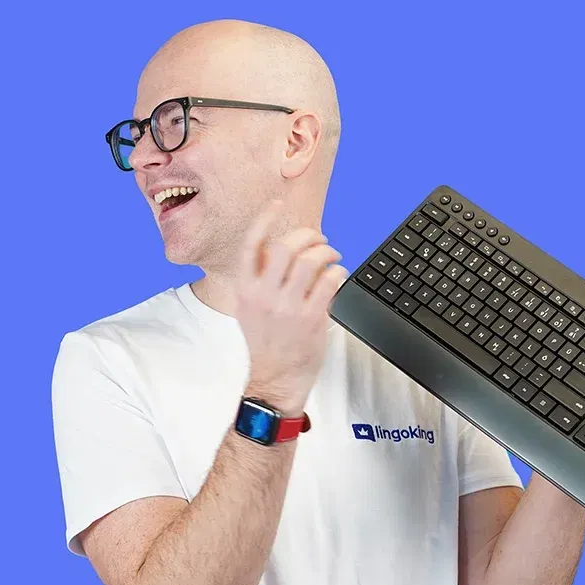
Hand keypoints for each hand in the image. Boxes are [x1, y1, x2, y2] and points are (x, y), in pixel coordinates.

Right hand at [235, 198, 347, 412]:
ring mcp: (288, 307)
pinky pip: (329, 281)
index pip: (252, 245)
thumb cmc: (265, 342)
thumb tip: (280, 249)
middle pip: (287, 247)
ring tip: (332, 256)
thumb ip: (260, 279)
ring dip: (327, 251)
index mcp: (245, 289)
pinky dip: (338, 271)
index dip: (265, 219)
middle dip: (308, 235)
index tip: (278, 205)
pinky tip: (338, 274)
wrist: (274, 378)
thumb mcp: (249, 308)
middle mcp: (265, 295)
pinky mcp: (311, 318)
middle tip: (319, 239)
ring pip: (310, 260)